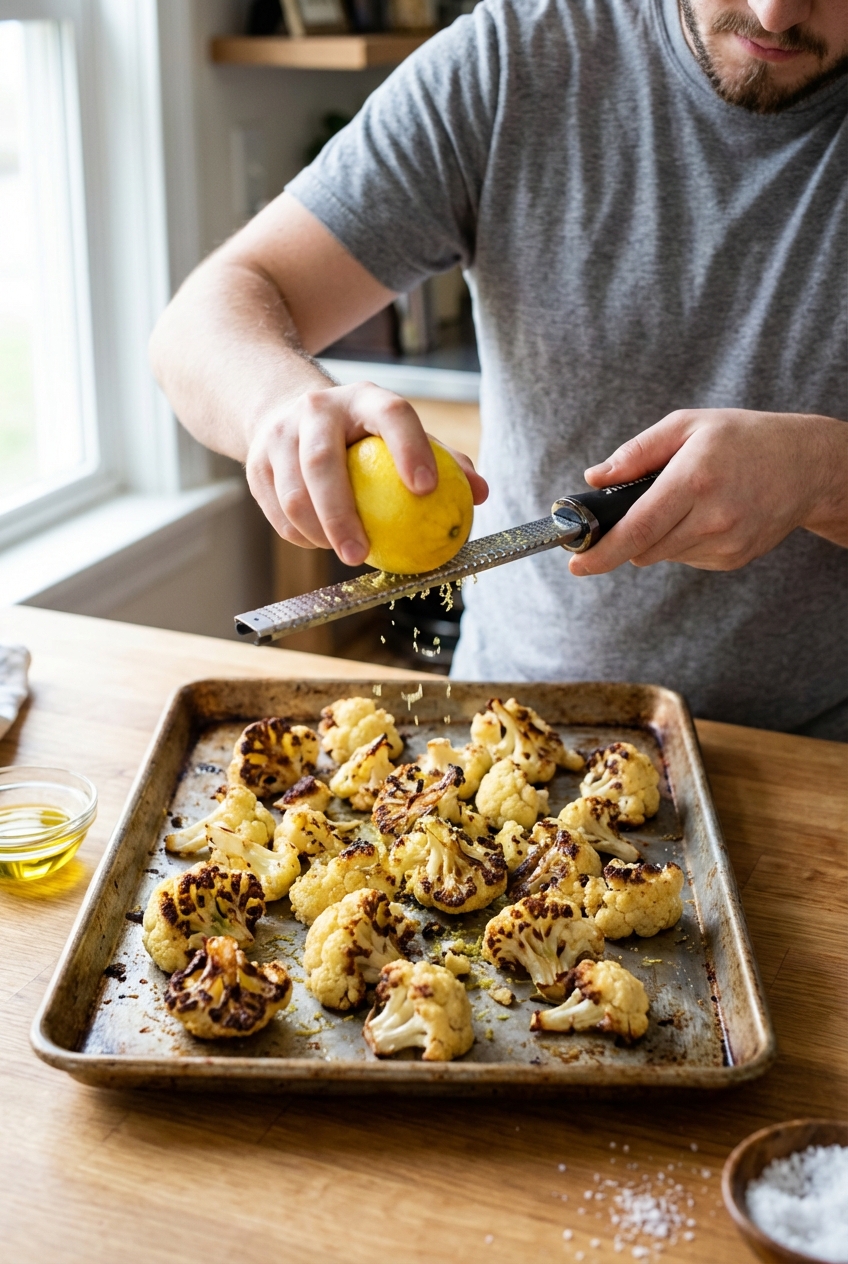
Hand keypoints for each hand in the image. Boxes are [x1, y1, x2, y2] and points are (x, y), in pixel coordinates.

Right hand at [245, 381, 488, 565]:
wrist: (282, 409)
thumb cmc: (360, 434)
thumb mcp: (398, 434)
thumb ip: (442, 460)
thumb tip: (480, 494)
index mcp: (363, 400)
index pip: (391, 415)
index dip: (411, 448)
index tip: (427, 489)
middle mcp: (316, 410)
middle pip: (322, 462)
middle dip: (341, 514)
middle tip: (362, 555)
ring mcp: (279, 434)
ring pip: (293, 494)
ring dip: (318, 534)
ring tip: (345, 553)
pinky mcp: (255, 463)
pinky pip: (277, 512)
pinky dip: (300, 536)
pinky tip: (322, 543)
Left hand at [569, 408, 847, 576]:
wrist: (806, 466)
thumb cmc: (741, 439)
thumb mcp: (687, 426)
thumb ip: (636, 453)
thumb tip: (595, 478)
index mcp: (694, 480)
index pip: (637, 529)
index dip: (601, 553)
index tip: (576, 565)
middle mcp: (712, 518)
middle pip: (643, 549)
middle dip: (626, 537)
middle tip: (630, 512)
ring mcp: (726, 544)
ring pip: (662, 555)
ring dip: (656, 537)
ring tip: (684, 502)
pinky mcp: (734, 559)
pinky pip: (686, 558)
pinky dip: (682, 541)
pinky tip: (705, 515)